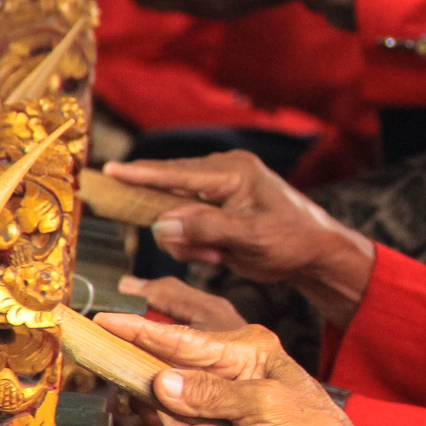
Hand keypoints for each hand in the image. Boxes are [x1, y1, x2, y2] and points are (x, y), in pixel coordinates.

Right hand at [93, 317, 401, 425]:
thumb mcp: (262, 405)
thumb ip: (208, 394)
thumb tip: (161, 383)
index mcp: (244, 350)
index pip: (181, 339)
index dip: (140, 332)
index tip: (104, 321)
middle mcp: (225, 374)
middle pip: (167, 390)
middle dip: (185, 419)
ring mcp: (217, 408)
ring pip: (172, 425)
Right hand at [101, 150, 372, 325]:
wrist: (316, 253)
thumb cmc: (291, 240)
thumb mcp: (250, 238)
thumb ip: (205, 228)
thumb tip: (161, 222)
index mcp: (234, 171)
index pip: (178, 172)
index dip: (141, 173)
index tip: (109, 170)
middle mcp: (225, 173)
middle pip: (172, 192)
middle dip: (178, 227)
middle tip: (207, 252)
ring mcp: (222, 190)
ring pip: (177, 214)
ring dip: (190, 242)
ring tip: (220, 255)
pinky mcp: (220, 208)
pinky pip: (188, 225)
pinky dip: (196, 245)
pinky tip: (219, 256)